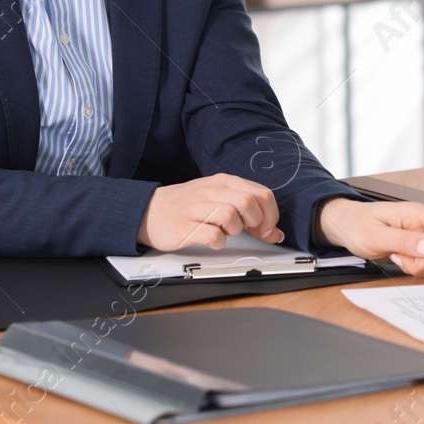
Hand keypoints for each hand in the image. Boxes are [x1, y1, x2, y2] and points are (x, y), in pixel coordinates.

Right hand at [137, 174, 282, 250]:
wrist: (149, 211)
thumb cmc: (188, 206)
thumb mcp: (219, 200)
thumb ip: (247, 212)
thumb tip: (274, 232)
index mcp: (224, 182)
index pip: (262, 194)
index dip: (271, 215)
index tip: (267, 228)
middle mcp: (211, 191)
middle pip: (248, 203)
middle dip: (256, 223)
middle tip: (248, 232)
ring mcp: (197, 208)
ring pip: (232, 217)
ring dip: (235, 231)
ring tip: (225, 232)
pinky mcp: (185, 227)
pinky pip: (213, 236)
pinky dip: (218, 242)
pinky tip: (213, 240)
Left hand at [315, 199, 423, 277]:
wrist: (346, 226)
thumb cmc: (358, 225)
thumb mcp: (376, 235)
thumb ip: (404, 241)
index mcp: (417, 213)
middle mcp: (423, 224)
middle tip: (399, 259)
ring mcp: (422, 237)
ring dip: (418, 266)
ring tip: (396, 257)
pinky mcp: (418, 248)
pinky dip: (415, 269)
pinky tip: (399, 260)